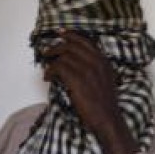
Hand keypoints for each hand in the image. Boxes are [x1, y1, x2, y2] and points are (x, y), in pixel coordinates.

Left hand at [40, 31, 136, 153]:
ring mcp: (87, 70)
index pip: (86, 42)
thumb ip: (96, 69)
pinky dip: (50, 71)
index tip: (61, 33)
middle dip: (56, 47)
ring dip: (51, 62)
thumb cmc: (104, 105)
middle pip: (72, 46)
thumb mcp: (106, 82)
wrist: (107, 119)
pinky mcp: (77, 79)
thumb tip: (78, 64)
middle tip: (47, 52)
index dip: (71, 36)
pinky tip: (48, 78)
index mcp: (104, 62)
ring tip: (47, 70)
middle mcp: (96, 62)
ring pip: (63, 56)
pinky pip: (58, 67)